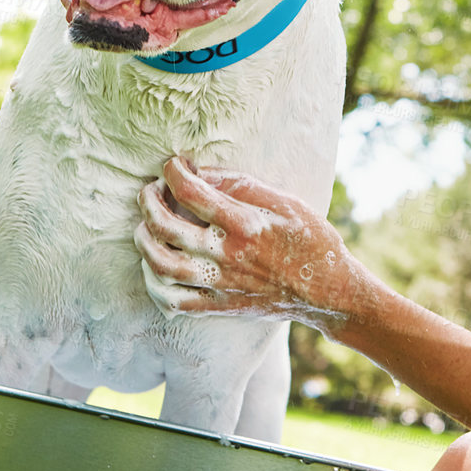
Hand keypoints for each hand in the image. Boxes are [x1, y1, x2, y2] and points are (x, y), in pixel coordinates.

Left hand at [133, 158, 372, 334]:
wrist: (327, 292)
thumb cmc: (311, 240)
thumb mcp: (286, 202)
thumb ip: (241, 185)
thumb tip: (200, 172)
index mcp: (245, 224)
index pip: (191, 192)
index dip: (173, 171)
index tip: (173, 164)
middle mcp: (227, 255)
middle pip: (165, 226)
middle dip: (148, 201)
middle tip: (150, 190)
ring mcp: (220, 284)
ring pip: (161, 265)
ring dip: (143, 241)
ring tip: (145, 226)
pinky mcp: (218, 306)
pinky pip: (172, 301)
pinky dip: (153, 284)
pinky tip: (154, 267)